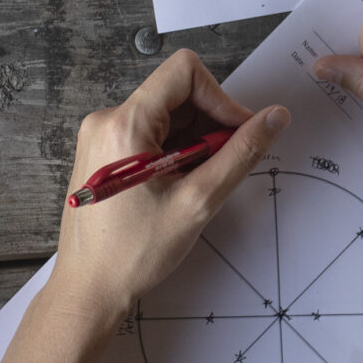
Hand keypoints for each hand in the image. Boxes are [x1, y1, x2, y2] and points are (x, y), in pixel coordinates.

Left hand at [43, 50, 286, 327]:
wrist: (88, 290)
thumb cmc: (132, 253)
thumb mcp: (198, 201)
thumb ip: (240, 153)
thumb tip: (274, 118)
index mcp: (123, 123)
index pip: (184, 72)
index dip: (221, 98)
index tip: (238, 133)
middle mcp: (106, 120)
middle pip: (176, 93)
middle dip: (209, 124)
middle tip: (222, 167)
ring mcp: (101, 136)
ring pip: (166, 116)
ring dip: (193, 141)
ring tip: (196, 185)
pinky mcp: (103, 153)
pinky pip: (150, 134)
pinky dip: (175, 152)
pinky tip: (179, 187)